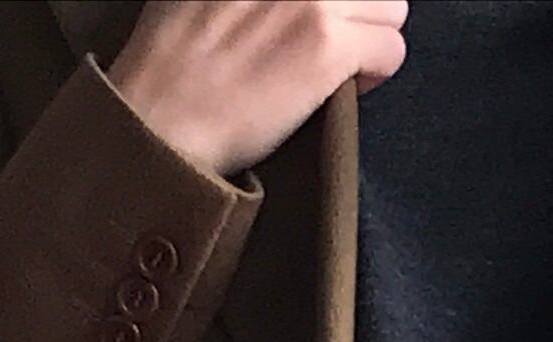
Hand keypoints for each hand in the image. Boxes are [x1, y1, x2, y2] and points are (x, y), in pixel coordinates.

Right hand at [110, 0, 408, 176]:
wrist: (159, 119)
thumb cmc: (169, 62)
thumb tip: (273, 4)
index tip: (319, 16)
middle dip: (362, 9)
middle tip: (336, 42)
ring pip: (392, 8)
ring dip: (373, 39)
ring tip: (340, 67)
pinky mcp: (328, 45)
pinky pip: (390, 50)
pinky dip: (374, 74)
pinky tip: (342, 89)